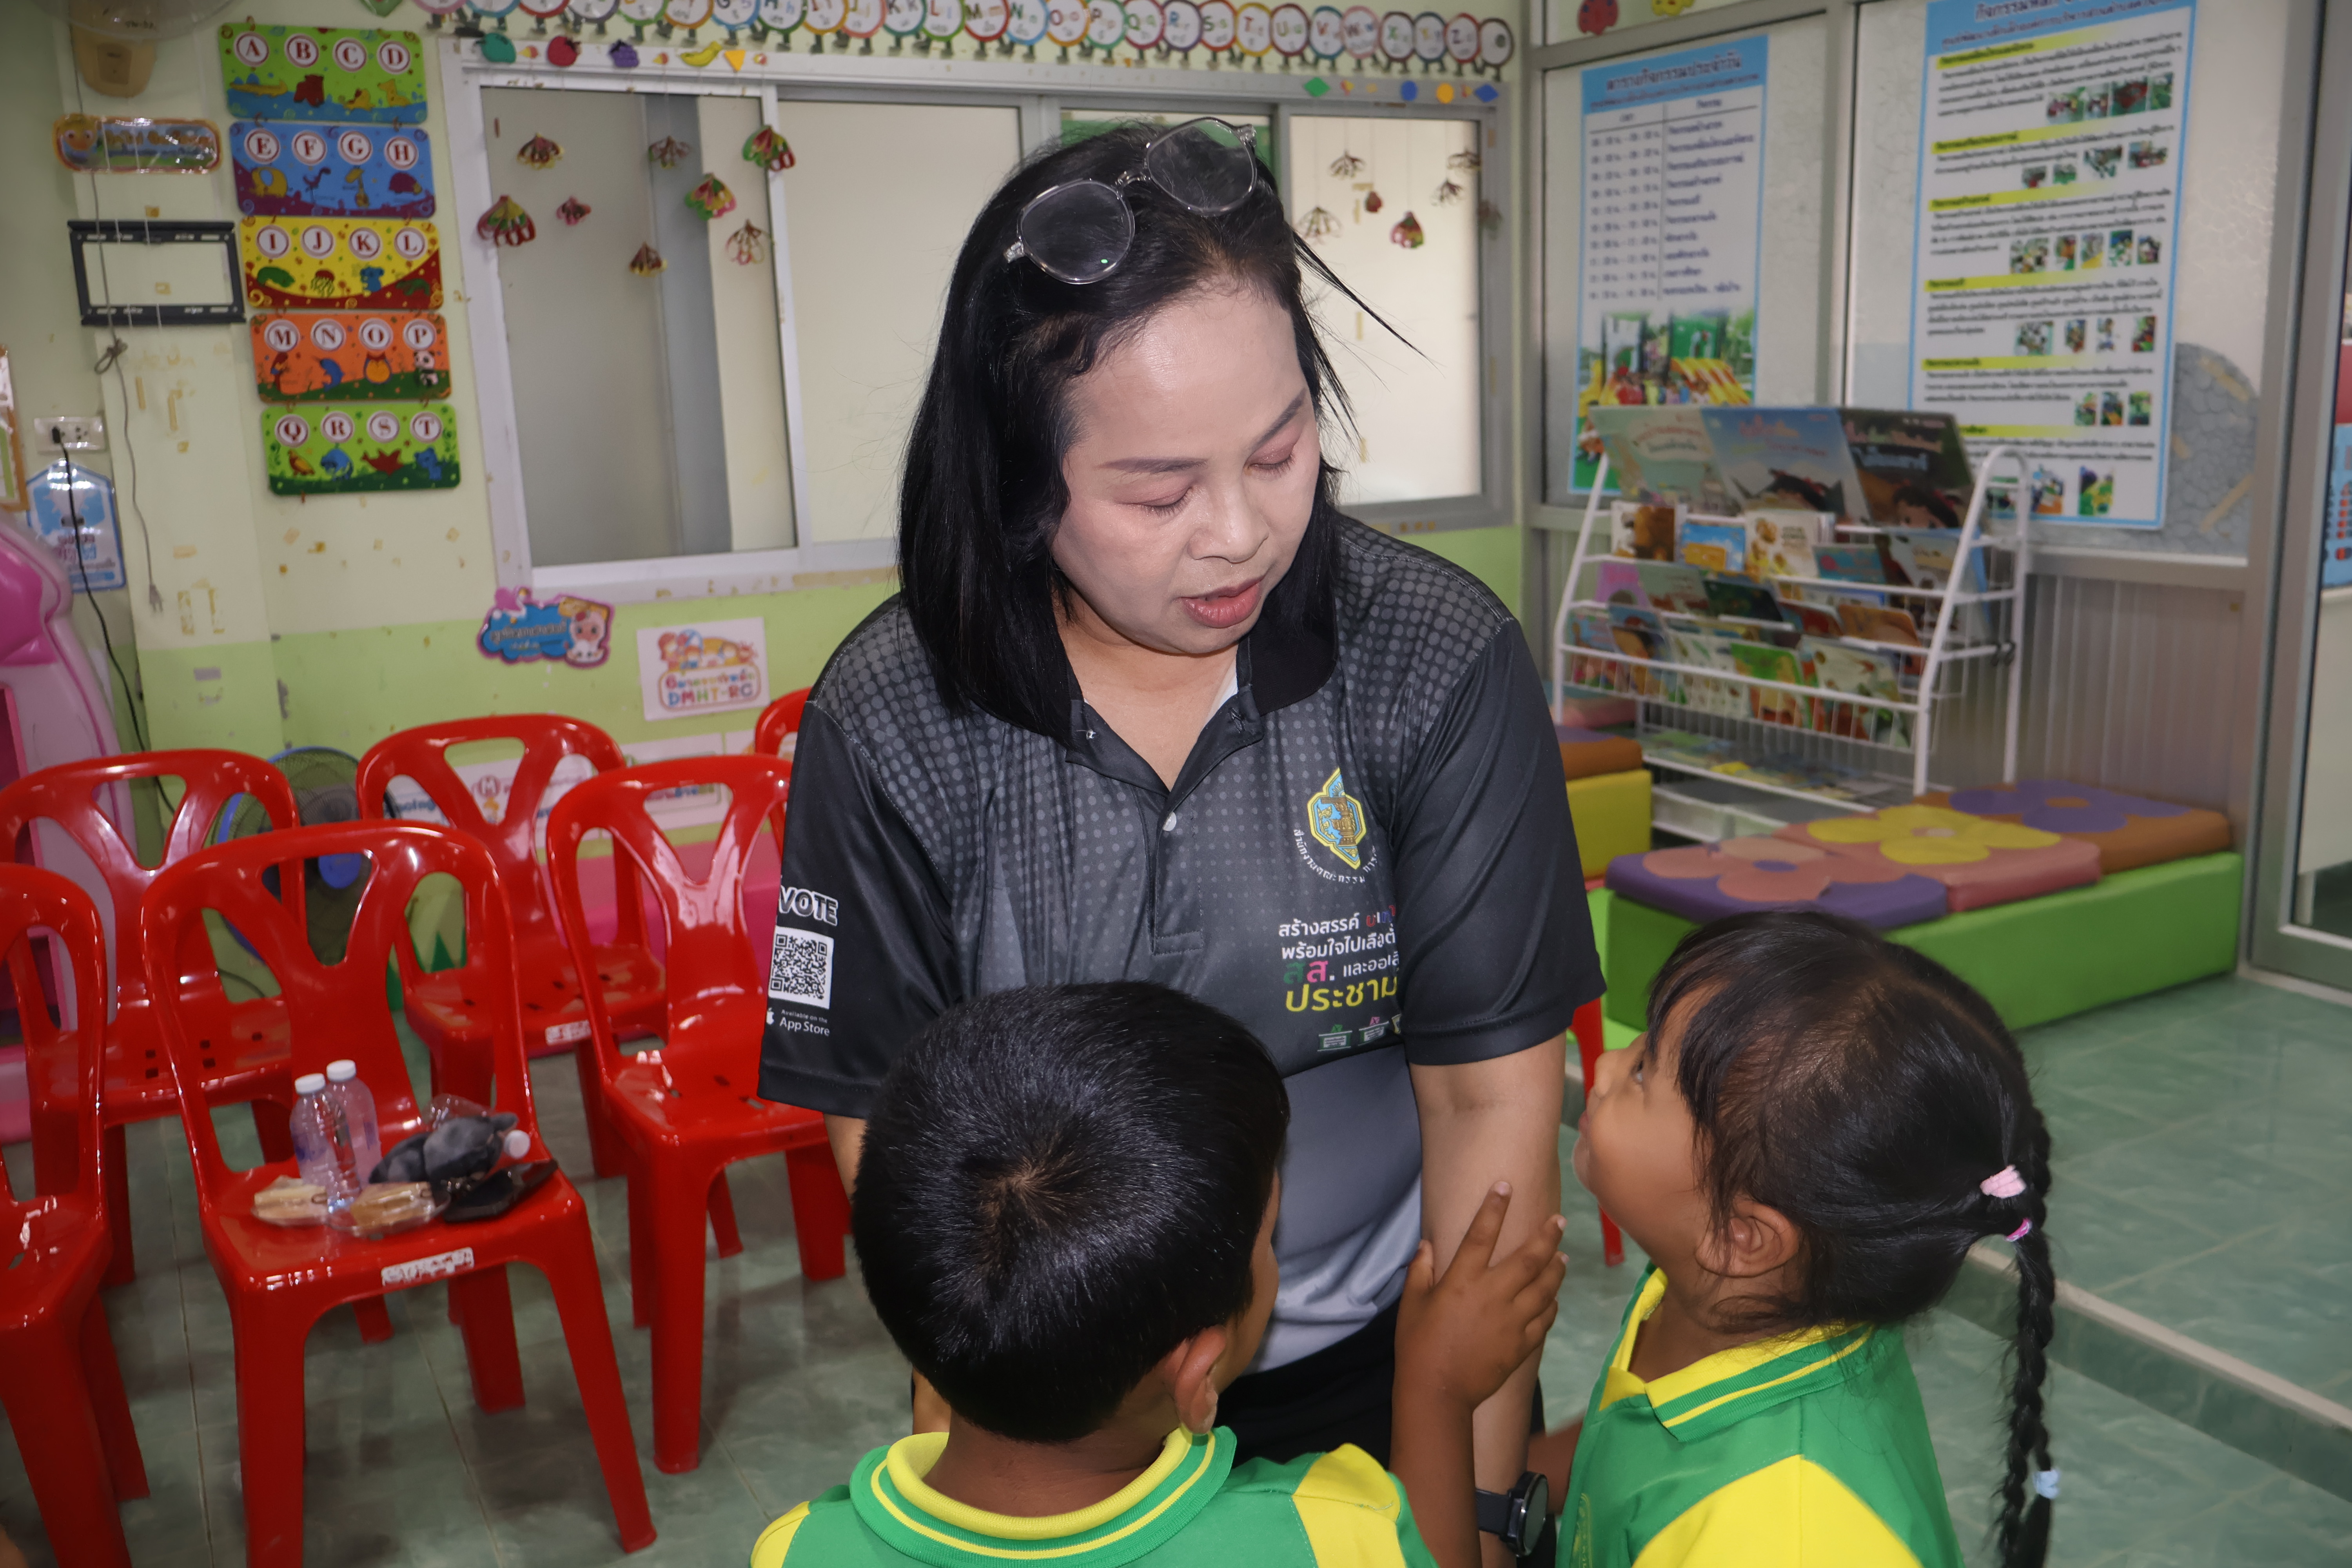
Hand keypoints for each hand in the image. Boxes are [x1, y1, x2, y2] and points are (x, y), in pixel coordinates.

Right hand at [1396, 1182, 1566, 1411]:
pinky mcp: (1522, 1344)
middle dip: (1547, 1236)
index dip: (1494, 1207)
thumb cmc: (1418, 1344)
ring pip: (1544, 1287)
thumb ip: (1421, 1271)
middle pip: (1528, 1258)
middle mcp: (1493, 1294)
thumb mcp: (1412, 1304)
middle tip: (1559, 1220)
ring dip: (1556, 1269)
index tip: (1505, 1186)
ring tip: (1562, 1257)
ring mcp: (1512, 1320)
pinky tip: (1553, 1297)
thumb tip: (1427, 1244)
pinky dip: (1552, 1305)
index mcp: (1463, 1280)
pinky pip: (1545, 1319)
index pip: (1481, 1234)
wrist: (1438, 1391)